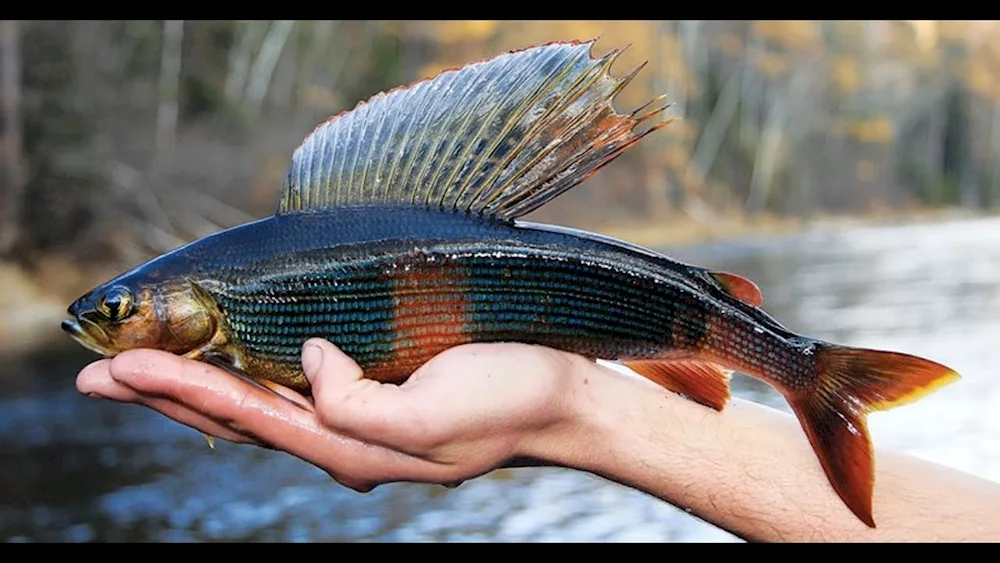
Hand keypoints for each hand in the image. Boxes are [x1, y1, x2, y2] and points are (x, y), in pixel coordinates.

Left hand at [75, 339, 584, 491]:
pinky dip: (244, 381)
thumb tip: (307, 361)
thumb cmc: (509, 400)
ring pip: (256, 408)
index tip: (118, 367)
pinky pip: (290, 394)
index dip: (179, 389)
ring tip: (144, 375)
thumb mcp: (437, 417)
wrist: (562, 402)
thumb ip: (360, 404)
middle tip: (98, 376)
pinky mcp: (375, 398)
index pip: (246, 415)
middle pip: (235, 419)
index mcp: (352, 447)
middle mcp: (344, 440)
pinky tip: (231, 372)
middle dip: (165, 396)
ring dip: (195, 390)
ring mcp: (358, 422)